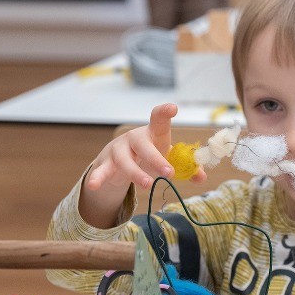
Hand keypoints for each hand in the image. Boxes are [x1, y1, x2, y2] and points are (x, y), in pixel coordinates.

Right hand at [80, 103, 201, 228]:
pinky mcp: (105, 164)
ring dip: (136, 173)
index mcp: (153, 134)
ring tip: (147, 184)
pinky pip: (101, 171)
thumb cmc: (149, 156)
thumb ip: (185, 167)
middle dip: (156, 159)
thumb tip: (201, 177)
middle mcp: (134, 138)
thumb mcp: (167, 159)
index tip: (172, 108)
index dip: (164, 113)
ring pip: (124, 161)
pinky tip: (93, 185)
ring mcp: (118, 150)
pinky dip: (97, 178)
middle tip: (169, 173)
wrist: (119, 161)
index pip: (158, 120)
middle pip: (143, 146)